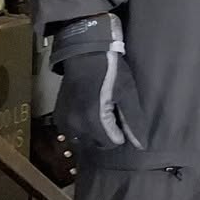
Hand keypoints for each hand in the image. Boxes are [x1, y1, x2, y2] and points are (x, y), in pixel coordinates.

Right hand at [50, 13, 148, 148]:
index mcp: (92, 120)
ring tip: (100, 110)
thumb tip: (141, 146)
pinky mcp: (58, 116)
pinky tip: (88, 110)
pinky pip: (72, 131)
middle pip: (96, 143)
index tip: (122, 117)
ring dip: (93, 131)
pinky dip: (81, 126)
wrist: (84, 54)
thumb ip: (132, 122)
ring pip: (83, 139)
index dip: (120, 133)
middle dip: (106, 133)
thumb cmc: (111, 72)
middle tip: (112, 112)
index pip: (110, 144)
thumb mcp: (127, 93)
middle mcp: (74, 125)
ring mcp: (63, 121)